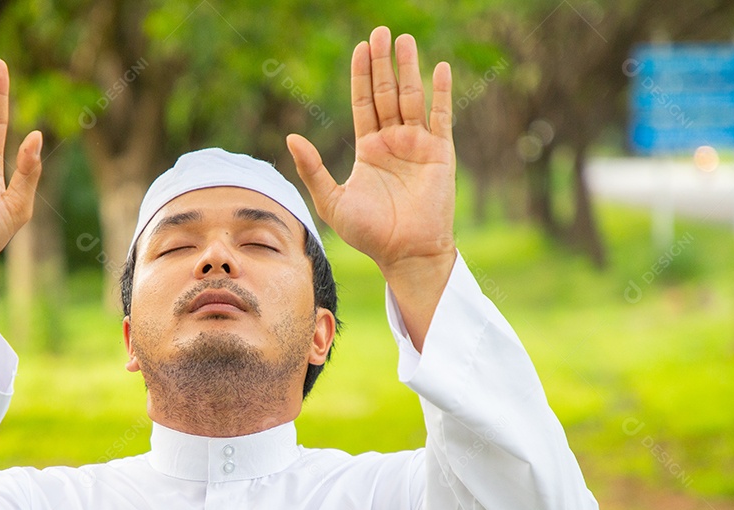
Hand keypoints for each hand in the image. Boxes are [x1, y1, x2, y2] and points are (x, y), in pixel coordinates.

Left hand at [287, 27, 454, 279]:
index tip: (360, 48)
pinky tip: (439, 68)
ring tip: (404, 39)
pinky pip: (442, 116)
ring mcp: (418, 145)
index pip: (363, 103)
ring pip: (412, 97)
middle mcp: (393, 142)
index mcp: (369, 149)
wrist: (405, 253)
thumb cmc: (369, 234)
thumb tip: (291, 136)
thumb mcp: (332, 201)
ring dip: (408, 68)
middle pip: (386, 92)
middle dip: (383, 63)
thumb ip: (312, 169)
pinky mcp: (440, 153)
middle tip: (380, 31)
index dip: (361, 75)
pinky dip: (441, 92)